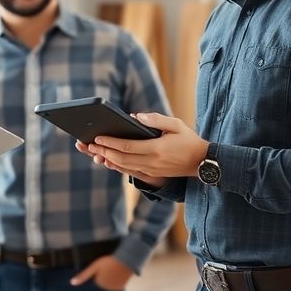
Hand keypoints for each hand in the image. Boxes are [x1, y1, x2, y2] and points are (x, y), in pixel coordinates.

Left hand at [69, 255, 132, 290]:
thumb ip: (83, 276)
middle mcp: (105, 289)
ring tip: (110, 272)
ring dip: (107, 282)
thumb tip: (72, 283)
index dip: (94, 276)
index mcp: (98, 284)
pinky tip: (115, 275)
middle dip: (100, 279)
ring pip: (106, 288)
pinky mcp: (120, 288)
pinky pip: (113, 288)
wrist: (126, 260)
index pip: (92, 284)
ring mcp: (113, 289)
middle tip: (106, 270)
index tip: (99, 270)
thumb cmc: (108, 262)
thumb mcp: (94, 267)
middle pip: (99, 287)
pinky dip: (113, 283)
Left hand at [87, 112, 209, 178]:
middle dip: (103, 151)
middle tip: (88, 144)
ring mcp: (151, 170)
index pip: (128, 147)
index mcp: (156, 149)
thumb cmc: (189, 140)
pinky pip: (130, 171)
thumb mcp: (176, 124)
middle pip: (121, 158)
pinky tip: (108, 160)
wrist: (202, 162)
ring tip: (93, 151)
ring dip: (107, 159)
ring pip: (124, 167)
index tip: (98, 137)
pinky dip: (117, 166)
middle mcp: (152, 162)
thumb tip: (136, 116)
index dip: (111, 142)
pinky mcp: (152, 174)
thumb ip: (156, 120)